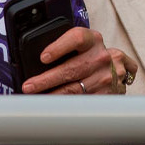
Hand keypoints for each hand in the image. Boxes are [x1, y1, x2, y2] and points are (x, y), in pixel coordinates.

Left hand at [21, 27, 137, 93]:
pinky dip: (67, 104)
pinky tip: (54, 105)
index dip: (59, 47)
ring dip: (54, 95)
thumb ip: (62, 46)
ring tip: (36, 97)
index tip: (43, 58)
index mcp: (92, 39)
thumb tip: (32, 57)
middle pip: (71, 69)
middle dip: (46, 80)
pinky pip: (84, 101)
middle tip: (29, 86)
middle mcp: (101, 56)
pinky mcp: (110, 93)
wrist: (115, 67)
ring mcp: (107, 76)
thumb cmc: (88, 53)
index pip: (76, 38)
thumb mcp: (80, 44)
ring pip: (76, 88)